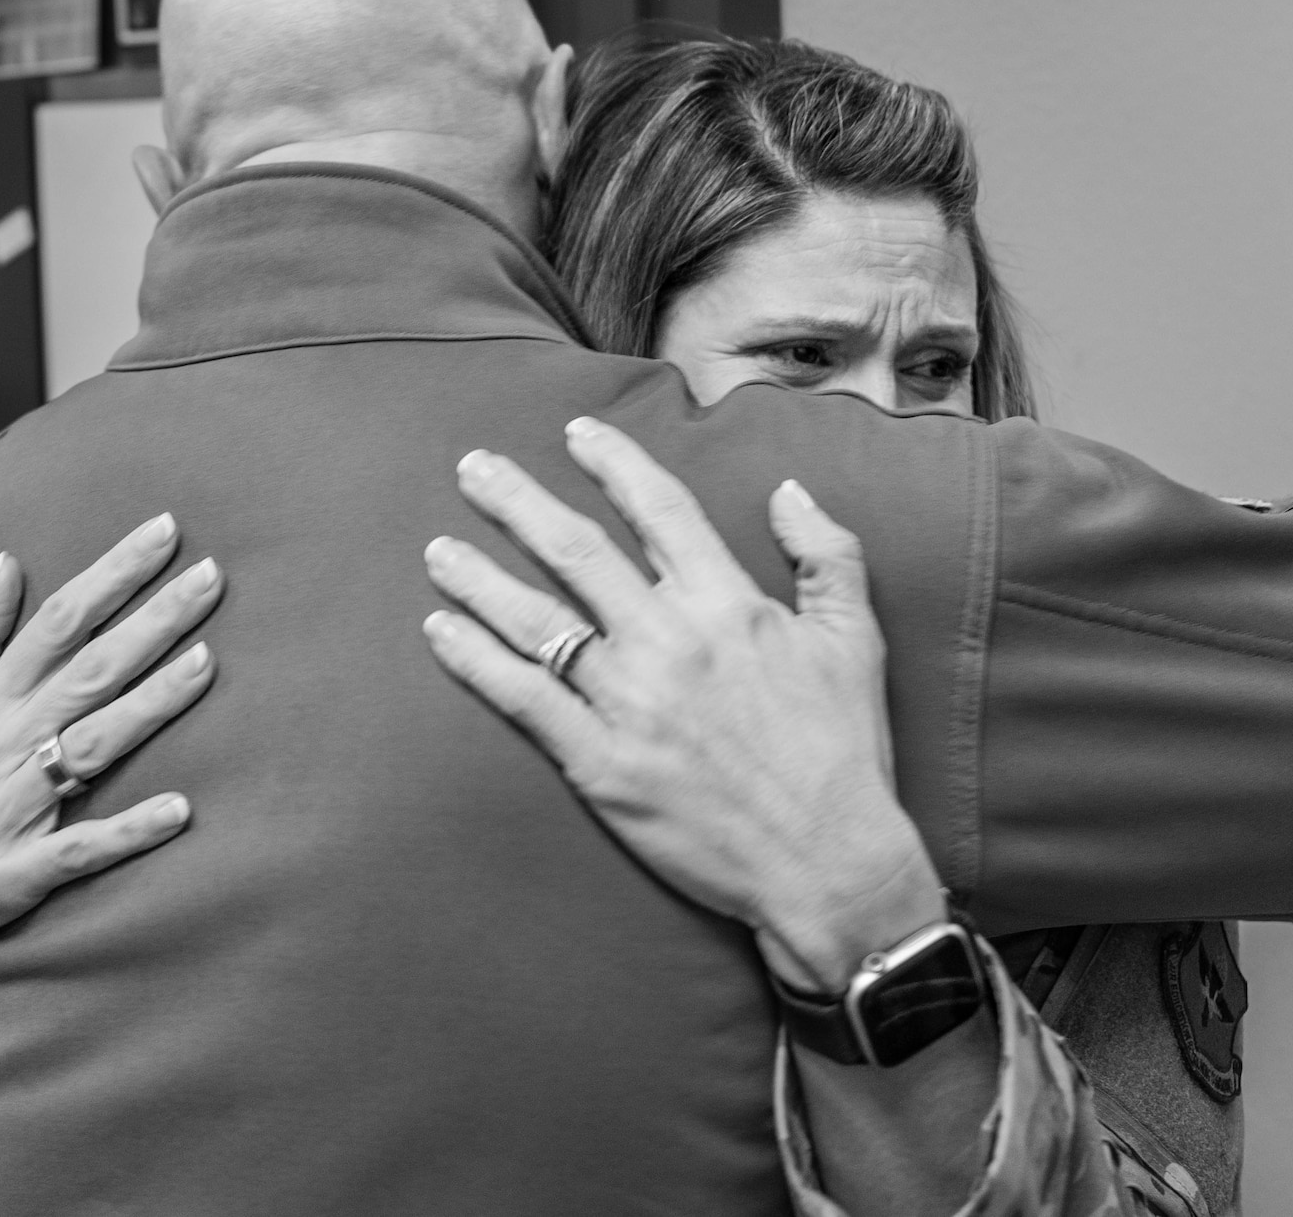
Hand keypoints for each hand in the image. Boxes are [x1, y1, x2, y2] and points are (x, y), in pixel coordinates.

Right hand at [0, 514, 222, 1016]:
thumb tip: (8, 561)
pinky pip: (78, 850)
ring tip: (208, 664)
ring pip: (92, 747)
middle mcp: (3, 744)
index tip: (168, 530)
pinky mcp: (13, 874)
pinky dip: (127, 832)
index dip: (113, 574)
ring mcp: (9, 810)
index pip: (59, 620)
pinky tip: (180, 810)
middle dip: (153, 622)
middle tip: (214, 576)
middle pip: (90, 671)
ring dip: (151, 706)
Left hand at [421, 417, 945, 991]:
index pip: (659, 510)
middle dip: (516, 502)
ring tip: (437, 550)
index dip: (613, 462)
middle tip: (472, 469)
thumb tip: (788, 490)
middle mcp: (669, 641)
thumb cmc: (843, 751)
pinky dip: (476, 661)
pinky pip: (524, 701)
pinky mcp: (600, 765)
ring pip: (536, 620)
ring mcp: (629, 704)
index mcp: (727, 605)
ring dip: (478, 578)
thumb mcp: (855, 640)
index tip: (575, 432)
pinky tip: (441, 631)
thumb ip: (827, 555)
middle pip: (576, 551)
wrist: (827, 861)